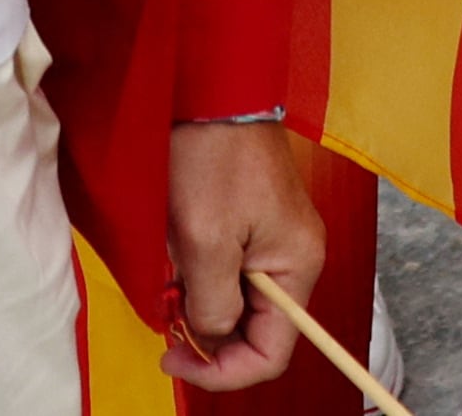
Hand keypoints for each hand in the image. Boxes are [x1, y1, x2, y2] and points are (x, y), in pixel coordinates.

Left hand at [158, 121, 320, 389]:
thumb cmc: (212, 156)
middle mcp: (293, 256)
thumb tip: (209, 334)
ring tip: (167, 279)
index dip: (225, 370)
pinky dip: (199, 276)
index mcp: (297, 265)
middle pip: (255, 328)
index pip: (273, 351)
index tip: (176, 360)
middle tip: (164, 324)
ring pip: (237, 301)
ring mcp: (272, 238)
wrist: (211, 90)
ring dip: (200, 302)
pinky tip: (175, 257)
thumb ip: (211, 303)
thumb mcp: (205, 241)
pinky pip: (228, 271)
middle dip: (208, 334)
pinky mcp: (251, 221)